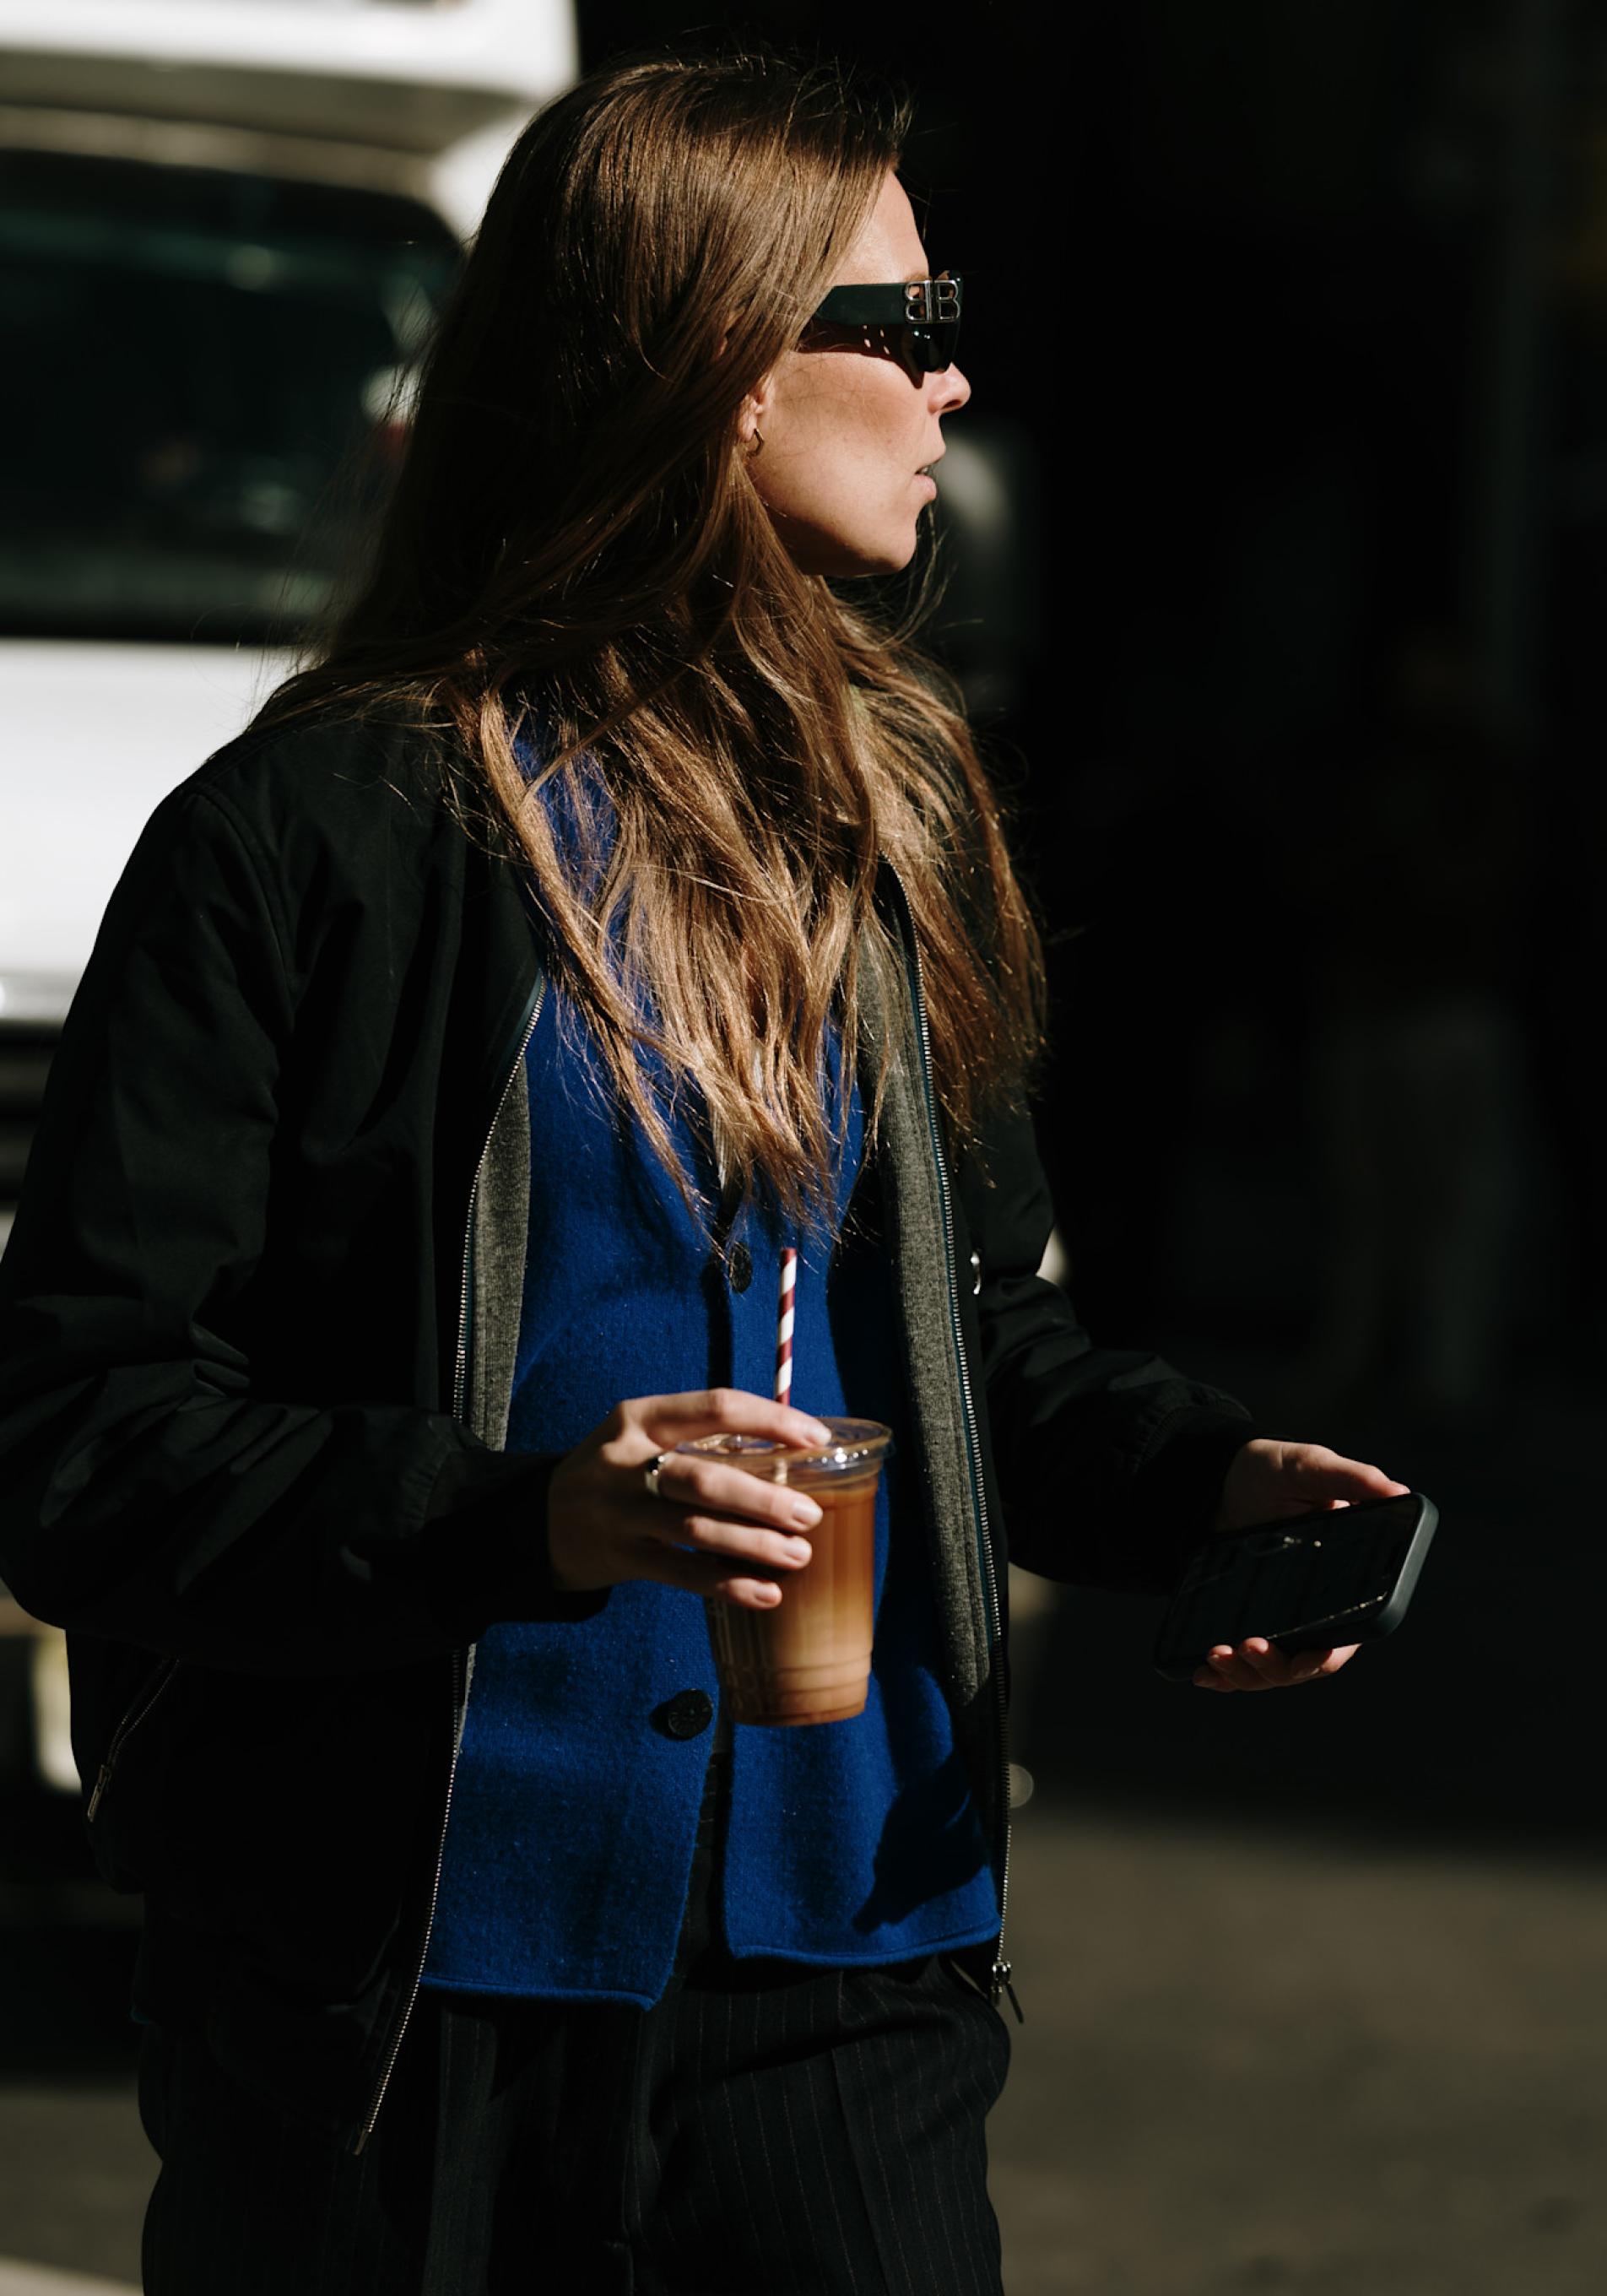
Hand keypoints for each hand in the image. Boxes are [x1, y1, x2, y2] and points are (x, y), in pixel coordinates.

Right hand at [545, 1388, 833, 1609]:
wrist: (541, 1519)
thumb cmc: (618, 1471)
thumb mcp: (641, 1436)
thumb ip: (700, 1440)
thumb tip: (791, 1454)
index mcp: (640, 1417)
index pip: (716, 1407)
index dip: (772, 1420)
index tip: (817, 1439)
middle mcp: (625, 1461)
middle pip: (705, 1478)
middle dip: (764, 1498)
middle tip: (810, 1515)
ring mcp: (619, 1513)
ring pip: (694, 1530)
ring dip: (753, 1545)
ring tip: (799, 1556)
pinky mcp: (619, 1557)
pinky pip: (680, 1574)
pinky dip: (726, 1584)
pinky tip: (765, 1594)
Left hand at [1194, 1437, 1409, 1693]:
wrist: (1221, 1475)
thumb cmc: (1275, 1469)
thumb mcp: (1311, 1466)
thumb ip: (1352, 1477)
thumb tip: (1399, 1491)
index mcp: (1341, 1583)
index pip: (1342, 1638)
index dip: (1325, 1656)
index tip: (1306, 1659)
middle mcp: (1311, 1610)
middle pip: (1302, 1664)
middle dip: (1275, 1668)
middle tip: (1245, 1646)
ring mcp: (1276, 1618)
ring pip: (1269, 1671)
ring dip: (1244, 1675)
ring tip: (1215, 1655)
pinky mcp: (1244, 1620)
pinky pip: (1239, 1663)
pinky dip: (1222, 1677)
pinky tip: (1201, 1675)